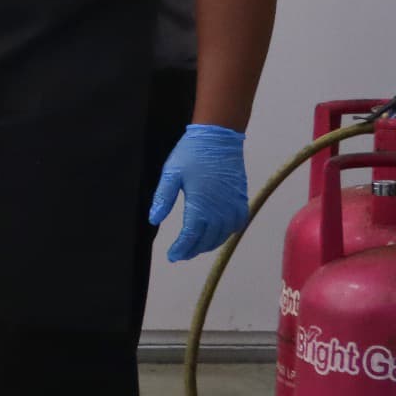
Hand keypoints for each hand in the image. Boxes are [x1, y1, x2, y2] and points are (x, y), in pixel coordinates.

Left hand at [149, 124, 249, 262]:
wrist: (219, 139)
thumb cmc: (191, 154)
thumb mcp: (170, 174)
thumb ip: (162, 199)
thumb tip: (154, 220)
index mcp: (200, 205)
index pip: (190, 236)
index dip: (181, 249)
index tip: (171, 256)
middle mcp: (219, 210)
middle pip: (206, 240)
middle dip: (192, 250)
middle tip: (180, 254)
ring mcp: (233, 206)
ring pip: (222, 235)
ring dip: (209, 245)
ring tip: (195, 248)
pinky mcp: (241, 200)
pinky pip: (237, 224)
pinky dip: (226, 234)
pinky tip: (217, 234)